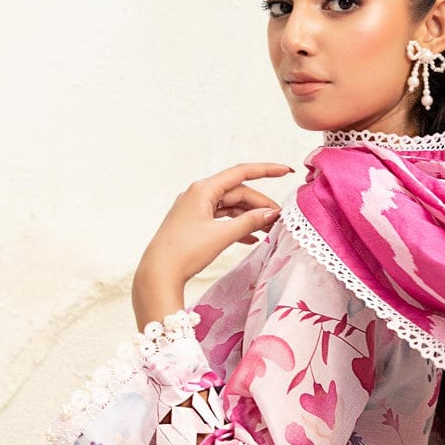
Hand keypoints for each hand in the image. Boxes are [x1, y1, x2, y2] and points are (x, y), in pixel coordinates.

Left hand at [132, 162, 294, 328]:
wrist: (158, 273)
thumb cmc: (185, 251)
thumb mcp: (221, 235)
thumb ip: (249, 222)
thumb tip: (272, 214)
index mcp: (202, 189)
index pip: (240, 173)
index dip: (266, 170)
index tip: (286, 172)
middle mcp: (198, 194)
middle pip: (237, 193)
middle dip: (260, 205)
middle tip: (280, 220)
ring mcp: (196, 209)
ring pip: (231, 207)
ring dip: (250, 217)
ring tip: (270, 230)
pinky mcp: (195, 224)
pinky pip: (222, 219)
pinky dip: (238, 226)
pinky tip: (252, 239)